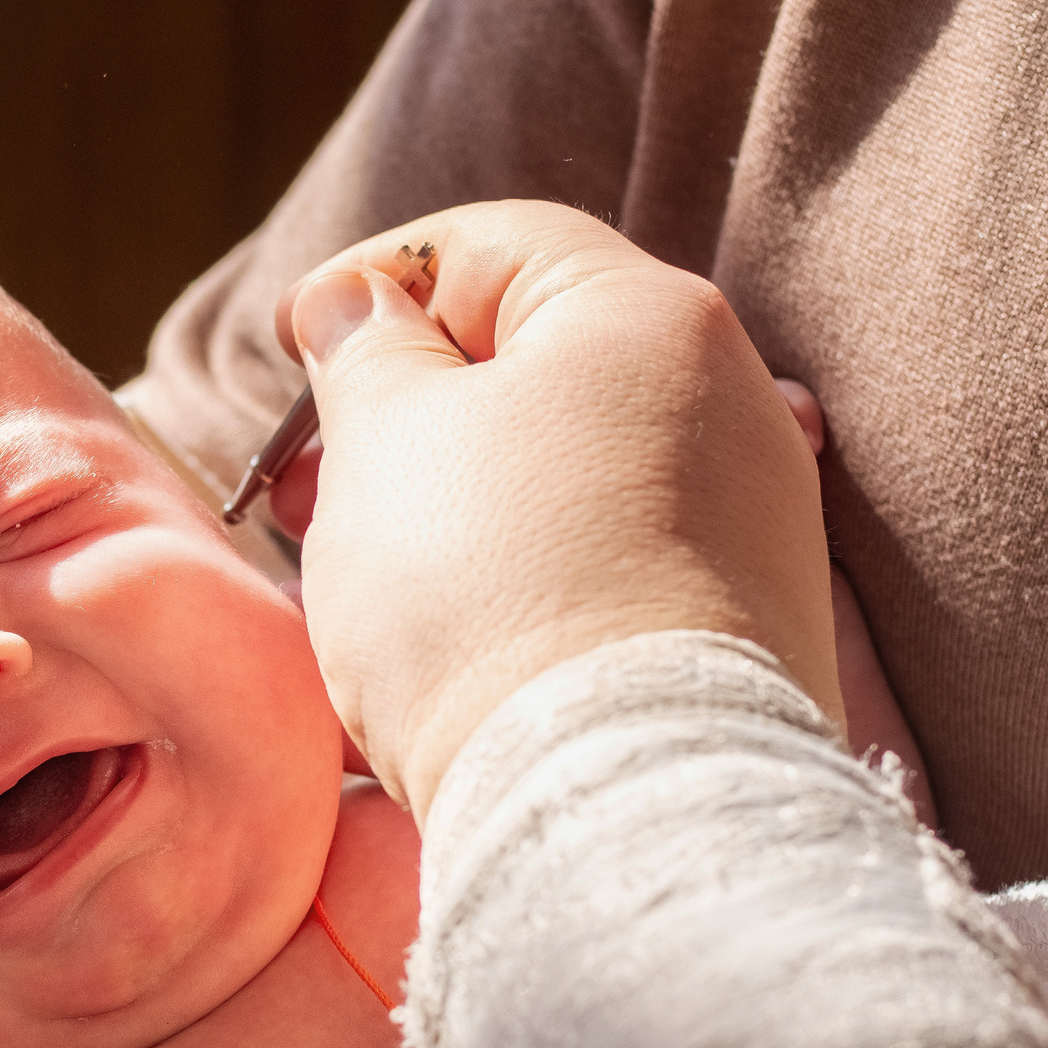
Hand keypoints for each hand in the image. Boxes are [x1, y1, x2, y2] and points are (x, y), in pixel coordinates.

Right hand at [276, 201, 839, 823]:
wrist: (620, 801)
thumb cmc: (486, 594)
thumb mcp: (383, 438)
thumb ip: (364, 348)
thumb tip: (359, 305)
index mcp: (645, 314)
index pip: (487, 245)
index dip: (371, 282)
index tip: (292, 340)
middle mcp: (730, 396)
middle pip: (535, 364)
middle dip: (403, 411)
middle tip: (304, 484)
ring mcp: (755, 517)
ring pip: (571, 470)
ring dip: (457, 500)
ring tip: (364, 570)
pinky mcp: (753, 624)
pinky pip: (615, 561)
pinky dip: (528, 572)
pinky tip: (459, 632)